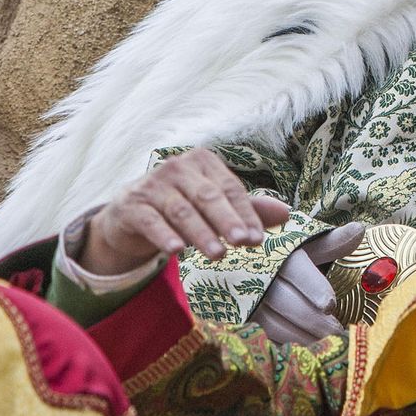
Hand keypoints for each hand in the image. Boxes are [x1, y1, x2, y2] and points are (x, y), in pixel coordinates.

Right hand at [83, 148, 290, 275]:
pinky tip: (177, 250)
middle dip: (227, 220)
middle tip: (243, 242)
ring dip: (201, 233)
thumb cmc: (180, 206)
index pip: (230, 188)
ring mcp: (152, 185)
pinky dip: (164, 235)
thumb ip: (247, 210)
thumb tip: (286, 213)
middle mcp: (177, 167)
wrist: (128, 215)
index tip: (258, 239)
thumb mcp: (213, 208)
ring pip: (182, 211)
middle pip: (208, 196)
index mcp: (203, 162)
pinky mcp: (131, 205)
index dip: (245, 214)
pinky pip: (151, 221)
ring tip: (218, 254)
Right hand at [252, 223, 365, 343]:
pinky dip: (284, 346)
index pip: (297, 271)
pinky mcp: (241, 321)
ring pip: (273, 324)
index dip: (313, 287)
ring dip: (301, 337)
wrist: (241, 261)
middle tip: (337, 332)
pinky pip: (263, 338)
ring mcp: (246, 302)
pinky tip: (303, 353)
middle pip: (286, 302)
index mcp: (279, 254)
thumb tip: (359, 230)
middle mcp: (259, 277)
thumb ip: (331, 242)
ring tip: (325, 345)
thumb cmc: (284, 253)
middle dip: (313, 320)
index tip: (329, 303)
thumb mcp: (305, 244)